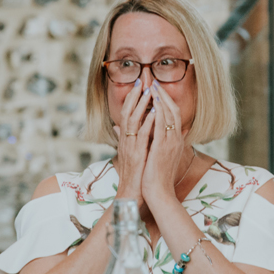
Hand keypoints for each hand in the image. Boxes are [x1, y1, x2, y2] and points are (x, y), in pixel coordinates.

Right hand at [112, 78, 153, 200]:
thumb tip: (117, 126)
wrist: (132, 193)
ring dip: (141, 105)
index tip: (138, 85)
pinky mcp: (137, 154)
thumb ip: (125, 138)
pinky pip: (142, 135)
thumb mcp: (129, 153)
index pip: (126, 114)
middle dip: (135, 96)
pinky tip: (155, 113)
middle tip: (142, 80)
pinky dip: (148, 122)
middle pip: (127, 112)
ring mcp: (130, 147)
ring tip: (149, 91)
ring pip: (133, 121)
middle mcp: (125, 140)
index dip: (132, 99)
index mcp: (125, 139)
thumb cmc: (134, 174)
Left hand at [140, 83, 190, 210]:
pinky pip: (162, 127)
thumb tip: (150, 133)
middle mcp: (175, 140)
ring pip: (169, 116)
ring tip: (152, 87)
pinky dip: (159, 114)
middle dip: (163, 96)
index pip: (173, 116)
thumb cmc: (157, 176)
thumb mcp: (158, 156)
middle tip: (155, 83)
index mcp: (175, 141)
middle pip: (173, 111)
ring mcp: (170, 143)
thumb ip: (156, 142)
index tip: (157, 90)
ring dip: (161, 100)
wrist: (159, 192)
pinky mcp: (162, 148)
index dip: (166, 102)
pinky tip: (153, 105)